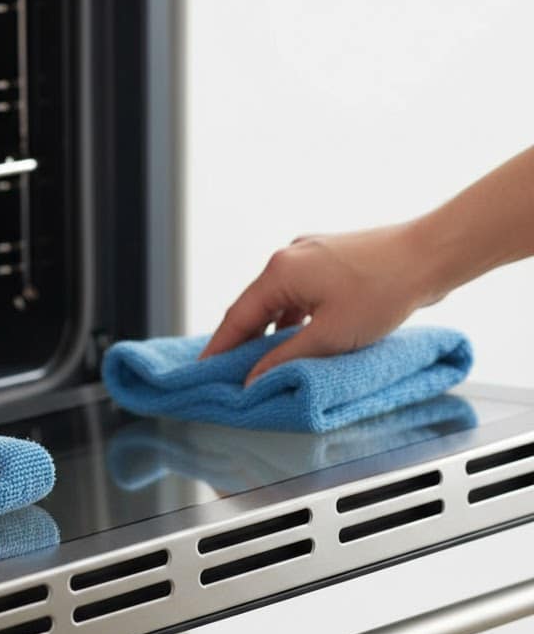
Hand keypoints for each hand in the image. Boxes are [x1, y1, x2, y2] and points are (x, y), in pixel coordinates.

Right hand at [199, 222, 438, 384]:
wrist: (431, 254)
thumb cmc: (385, 290)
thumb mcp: (330, 336)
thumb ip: (284, 359)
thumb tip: (253, 379)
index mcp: (279, 271)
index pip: (236, 317)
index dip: (218, 348)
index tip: (203, 371)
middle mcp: (288, 257)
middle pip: (254, 307)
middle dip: (242, 341)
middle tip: (230, 372)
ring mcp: (309, 255)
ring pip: (277, 300)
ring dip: (270, 330)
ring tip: (264, 360)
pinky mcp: (328, 258)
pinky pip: (298, 292)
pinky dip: (292, 316)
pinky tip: (299, 336)